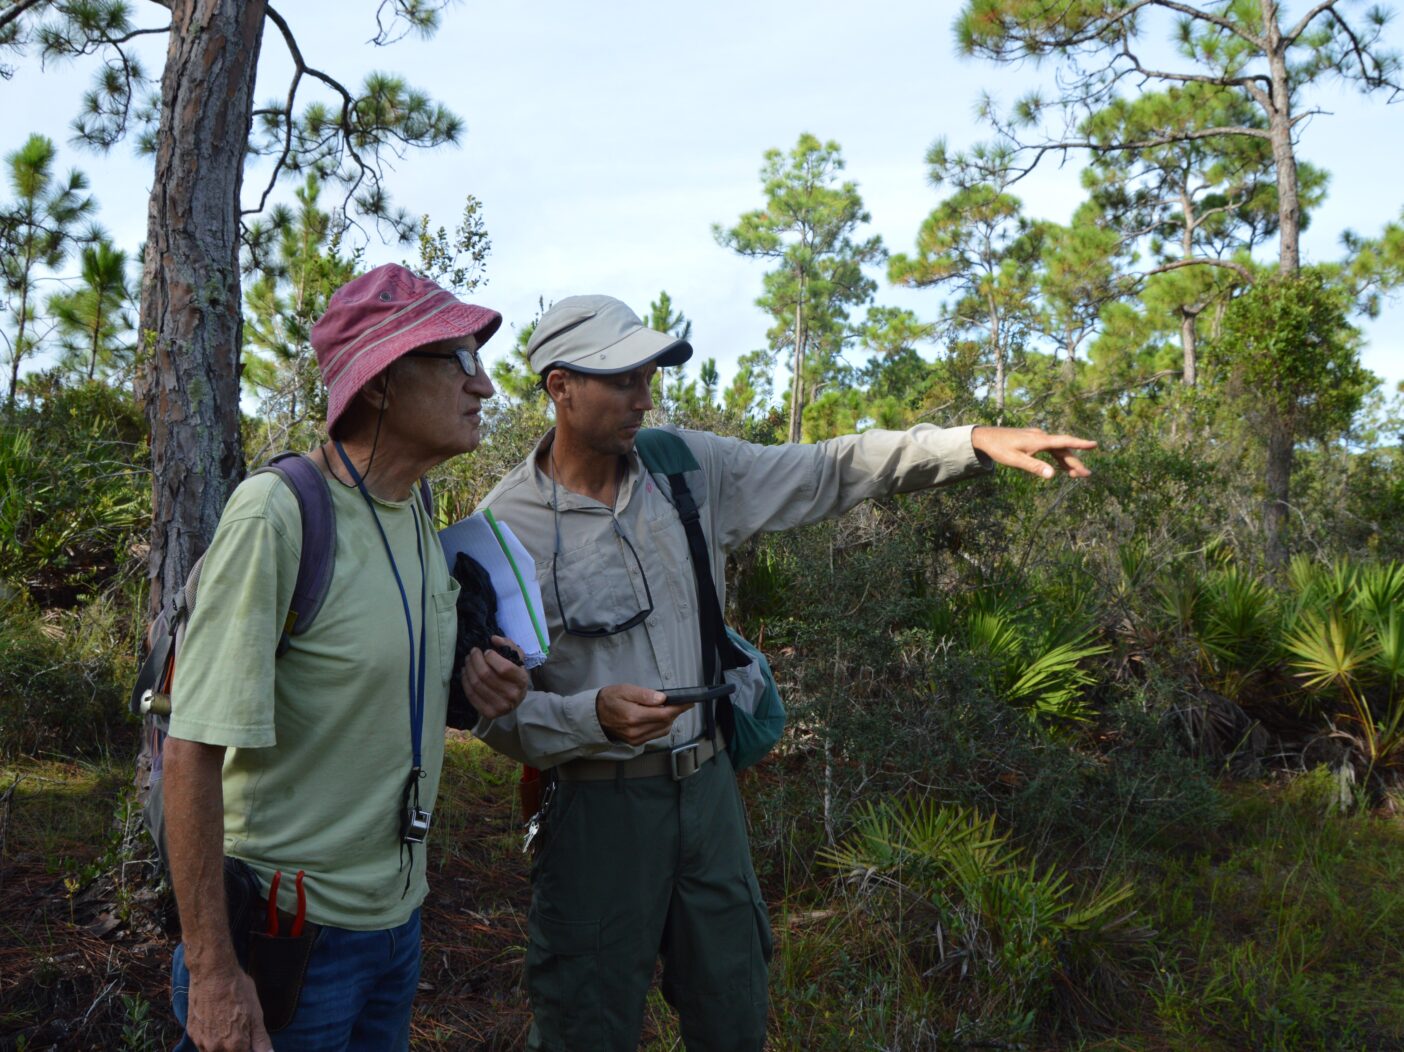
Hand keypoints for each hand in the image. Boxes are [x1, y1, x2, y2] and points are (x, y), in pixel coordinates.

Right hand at [186, 965, 270, 1051]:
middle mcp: (215, 1048)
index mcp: (234, 1045)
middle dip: (238, 1047)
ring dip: (223, 1046)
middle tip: (241, 1028)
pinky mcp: (191, 1033)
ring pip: (214, 1051)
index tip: (250, 1038)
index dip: (250, 1048)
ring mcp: (200, 1041)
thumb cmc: (237, 990)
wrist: (212, 973)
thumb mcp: (256, 1013)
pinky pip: (203, 1044)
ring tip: (229, 1025)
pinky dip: (211, 1039)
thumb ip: (261, 1040)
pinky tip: (217, 1023)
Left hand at [463, 636, 528, 719]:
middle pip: (486, 675)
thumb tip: (493, 639)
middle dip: (475, 660)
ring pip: (476, 684)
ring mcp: (500, 707)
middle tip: (472, 652)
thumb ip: (508, 645)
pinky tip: (465, 673)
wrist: (515, 699)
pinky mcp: (489, 713)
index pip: (504, 668)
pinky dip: (465, 681)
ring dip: (468, 669)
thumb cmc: (515, 674)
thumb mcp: (517, 658)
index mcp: (521, 680)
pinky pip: (471, 695)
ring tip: (467, 661)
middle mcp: (512, 695)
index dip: (491, 657)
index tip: (486, 651)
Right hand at [596, 683, 690, 744]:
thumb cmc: (610, 699)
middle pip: (666, 723)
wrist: (595, 715)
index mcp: (633, 717)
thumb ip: (644, 695)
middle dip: (675, 712)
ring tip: (666, 708)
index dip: (678, 708)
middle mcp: (635, 731)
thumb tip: (662, 698)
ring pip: (663, 730)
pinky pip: (655, 734)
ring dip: (669, 720)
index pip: (664, 714)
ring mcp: (635, 739)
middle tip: (679, 702)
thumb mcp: (625, 690)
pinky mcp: (636, 742)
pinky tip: (658, 716)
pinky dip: (661, 726)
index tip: (688, 702)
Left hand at [971, 426, 1095, 478]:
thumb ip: (1034, 467)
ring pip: (1057, 450)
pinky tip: (1062, 467)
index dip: (1080, 444)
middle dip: (1075, 462)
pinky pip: (1050, 450)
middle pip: (1063, 449)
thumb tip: (1052, 475)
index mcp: (1039, 440)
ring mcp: (1037, 438)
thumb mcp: (1015, 460)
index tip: (1095, 444)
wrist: (985, 437)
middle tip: (1087, 475)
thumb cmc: (999, 448)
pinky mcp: (1033, 441)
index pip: (1064, 442)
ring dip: (1067, 462)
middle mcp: (1041, 437)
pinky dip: (1057, 458)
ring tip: (1077, 475)